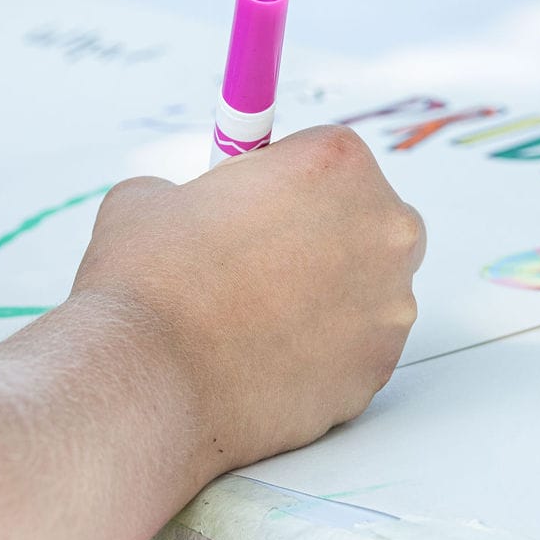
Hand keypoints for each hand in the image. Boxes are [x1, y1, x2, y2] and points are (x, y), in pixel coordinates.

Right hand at [68, 125, 424, 478]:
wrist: (151, 379)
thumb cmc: (151, 281)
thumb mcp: (153, 197)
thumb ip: (195, 192)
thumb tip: (192, 212)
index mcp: (336, 164)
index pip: (333, 160)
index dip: (289, 185)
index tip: (258, 208)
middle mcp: (382, 230)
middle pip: (371, 222)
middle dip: (326, 239)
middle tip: (262, 263)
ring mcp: (389, 308)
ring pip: (367, 294)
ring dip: (323, 302)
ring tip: (250, 321)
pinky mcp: (376, 372)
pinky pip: (354, 354)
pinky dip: (318, 357)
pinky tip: (262, 360)